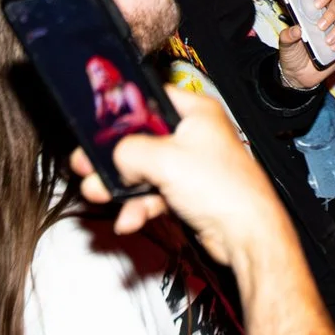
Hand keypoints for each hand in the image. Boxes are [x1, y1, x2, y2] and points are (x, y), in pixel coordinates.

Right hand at [70, 92, 293, 269]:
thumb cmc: (225, 189)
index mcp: (195, 112)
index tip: (97, 128)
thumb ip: (130, 152)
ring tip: (99, 195)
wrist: (247, 235)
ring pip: (144, 171)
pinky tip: (129, 219)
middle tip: (87, 166)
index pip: (151, 99)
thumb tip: (113, 155)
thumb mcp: (165, 160)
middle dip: (113, 159)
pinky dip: (139, 206)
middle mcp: (193, 135)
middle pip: (141, 139)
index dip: (122, 113)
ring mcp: (190, 166)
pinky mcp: (187, 193)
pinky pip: (153, 194)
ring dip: (120, 187)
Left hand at [276, 0, 334, 89]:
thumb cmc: (292, 53)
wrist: (298, 75)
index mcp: (313, 10)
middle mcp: (327, 16)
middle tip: (320, 25)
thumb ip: (287, 35)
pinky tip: (333, 47)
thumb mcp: (284, 44)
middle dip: (332, 11)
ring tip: (326, 40)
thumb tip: (296, 29)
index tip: (317, 3)